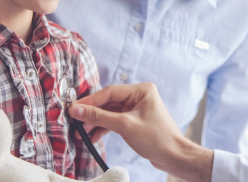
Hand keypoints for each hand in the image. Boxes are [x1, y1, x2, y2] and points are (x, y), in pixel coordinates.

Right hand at [69, 83, 212, 181]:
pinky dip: (104, 128)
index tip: (74, 108)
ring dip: (96, 122)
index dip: (91, 101)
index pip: (110, 92)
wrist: (173, 156)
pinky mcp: (134, 121)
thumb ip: (99, 117)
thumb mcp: (125, 125)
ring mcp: (136, 109)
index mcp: (141, 90)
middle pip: (108, 102)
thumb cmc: (157, 138)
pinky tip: (93, 137)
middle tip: (75, 121)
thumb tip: (77, 110)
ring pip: (110, 112)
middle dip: (92, 113)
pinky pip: (114, 121)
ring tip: (81, 132)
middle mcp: (139, 97)